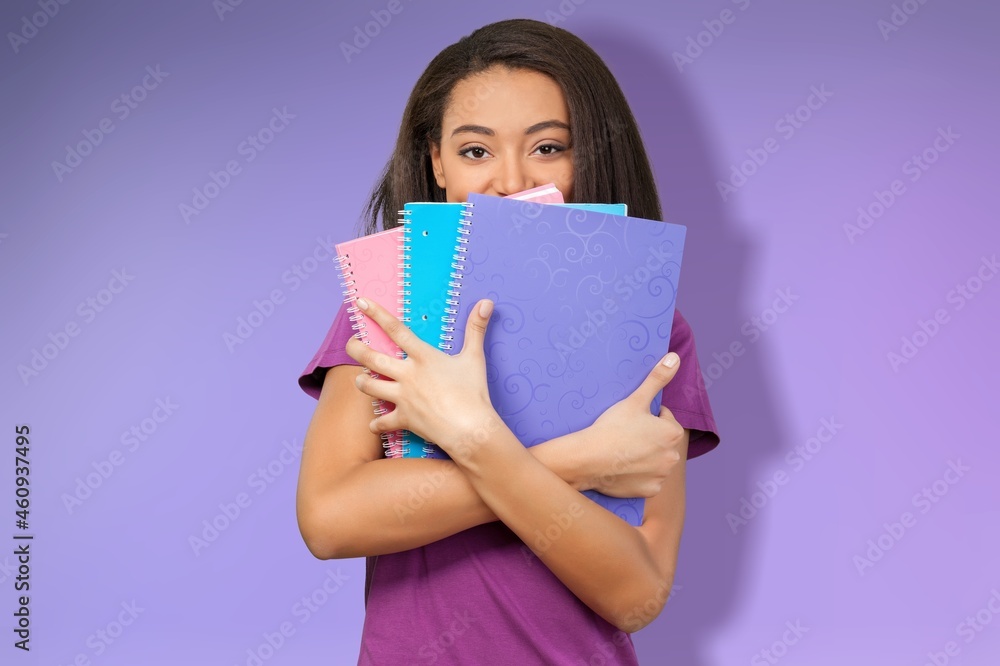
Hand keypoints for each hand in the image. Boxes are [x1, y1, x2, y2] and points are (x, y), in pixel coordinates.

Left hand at [345, 296, 499, 451]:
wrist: (470, 429)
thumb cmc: (473, 393)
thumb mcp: (475, 358)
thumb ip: (476, 329)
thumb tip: (486, 303)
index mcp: (423, 357)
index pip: (396, 330)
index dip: (377, 314)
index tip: (360, 302)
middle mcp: (408, 375)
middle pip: (371, 358)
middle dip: (355, 348)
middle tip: (350, 343)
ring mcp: (403, 398)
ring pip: (369, 387)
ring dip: (361, 382)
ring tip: (361, 379)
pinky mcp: (404, 419)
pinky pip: (382, 422)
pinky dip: (377, 424)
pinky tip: (375, 424)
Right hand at [579, 352, 686, 497]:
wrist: (589, 458)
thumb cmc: (612, 427)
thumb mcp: (635, 400)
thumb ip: (657, 378)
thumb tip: (675, 357)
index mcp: (673, 433)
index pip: (663, 419)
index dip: (645, 417)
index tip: (629, 421)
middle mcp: (672, 457)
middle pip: (660, 441)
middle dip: (648, 438)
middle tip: (624, 436)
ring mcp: (661, 476)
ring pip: (654, 460)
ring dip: (644, 456)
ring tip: (622, 452)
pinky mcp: (649, 491)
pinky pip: (646, 480)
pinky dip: (638, 475)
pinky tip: (623, 468)